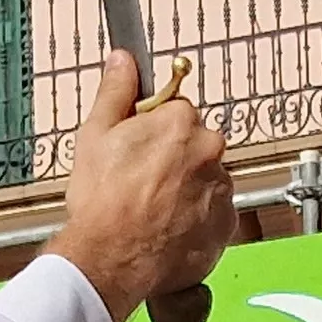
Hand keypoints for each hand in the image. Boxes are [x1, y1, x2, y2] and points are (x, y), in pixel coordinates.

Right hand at [46, 50, 233, 321]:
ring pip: (205, 179)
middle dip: (172, 159)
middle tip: (139, 184)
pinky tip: (166, 229)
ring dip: (185, 190)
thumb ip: (116, 93)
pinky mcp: (226, 225)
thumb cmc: (101, 203)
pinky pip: (213, 214)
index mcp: (180, 121)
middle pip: (194, 145)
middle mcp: (210, 150)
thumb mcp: (95, 136)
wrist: (112, 261)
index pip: (175, 112)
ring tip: (151, 211)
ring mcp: (221, 189)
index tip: (137, 150)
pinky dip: (195, 220)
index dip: (152, 132)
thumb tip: (123, 61)